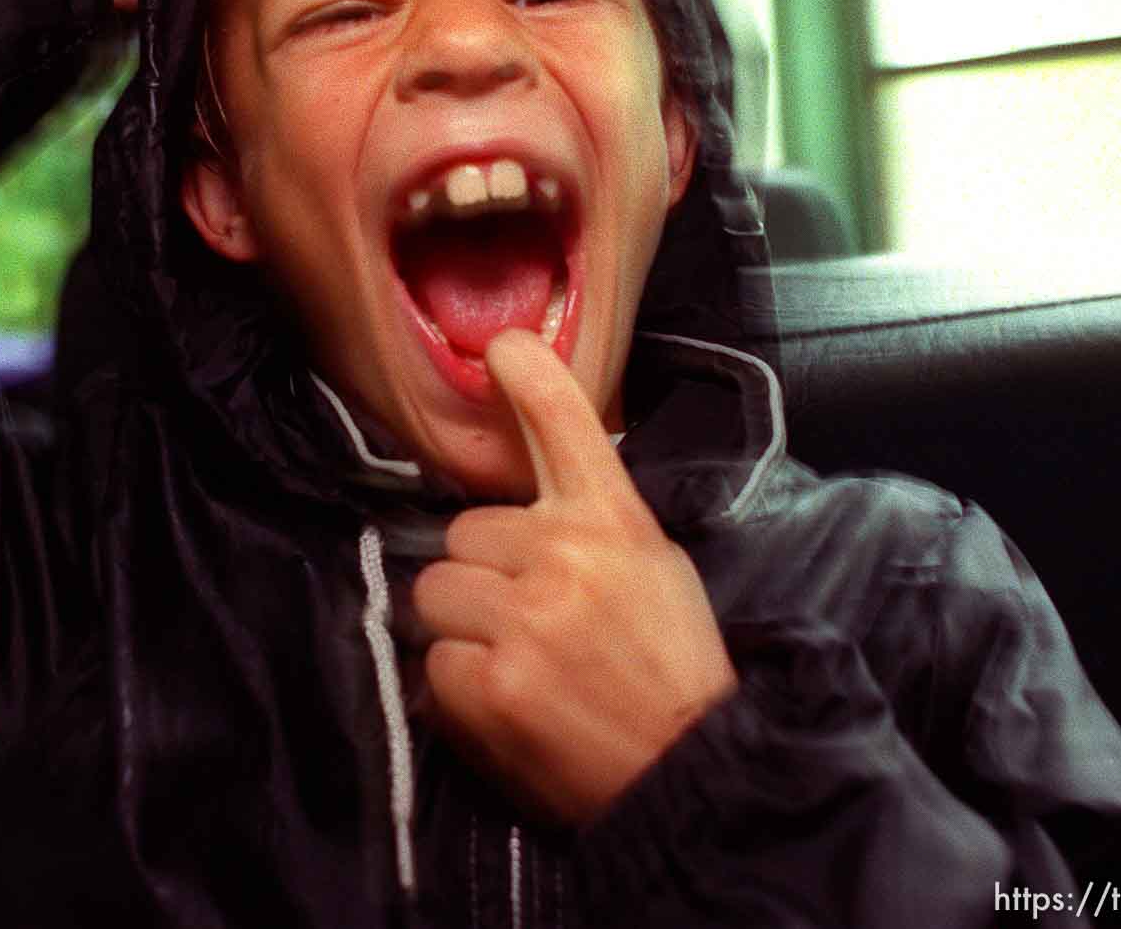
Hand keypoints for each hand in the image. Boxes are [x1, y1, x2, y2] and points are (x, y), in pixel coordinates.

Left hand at [412, 330, 737, 825]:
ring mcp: (524, 622)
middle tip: (534, 624)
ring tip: (521, 666)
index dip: (532, 379)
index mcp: (614, 523)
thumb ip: (589, 520)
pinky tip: (509, 703)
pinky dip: (457, 688)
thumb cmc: (669, 668)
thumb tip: (523, 493)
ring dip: (463, 630)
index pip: (567, 427)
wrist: (690, 773)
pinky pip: (431, 662)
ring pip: (436, 594)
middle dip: (484, 576)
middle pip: (462, 535)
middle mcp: (565, 559)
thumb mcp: (652, 567)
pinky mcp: (489, 684)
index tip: (505, 347)